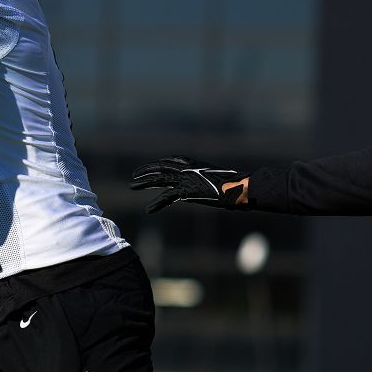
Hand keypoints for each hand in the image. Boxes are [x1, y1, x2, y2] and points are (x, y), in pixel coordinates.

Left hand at [129, 156, 248, 213]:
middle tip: (134, 177)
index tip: (148, 168)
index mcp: (194, 164)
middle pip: (161, 168)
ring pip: (159, 178)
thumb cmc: (235, 185)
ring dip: (143, 182)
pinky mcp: (187, 191)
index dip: (157, 165)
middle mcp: (187, 168)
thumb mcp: (218, 180)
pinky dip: (156, 203)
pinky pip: (167, 197)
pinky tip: (148, 210)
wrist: (239, 187)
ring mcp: (186, 178)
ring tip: (131, 186)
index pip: (170, 161)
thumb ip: (208, 182)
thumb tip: (208, 186)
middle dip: (146, 172)